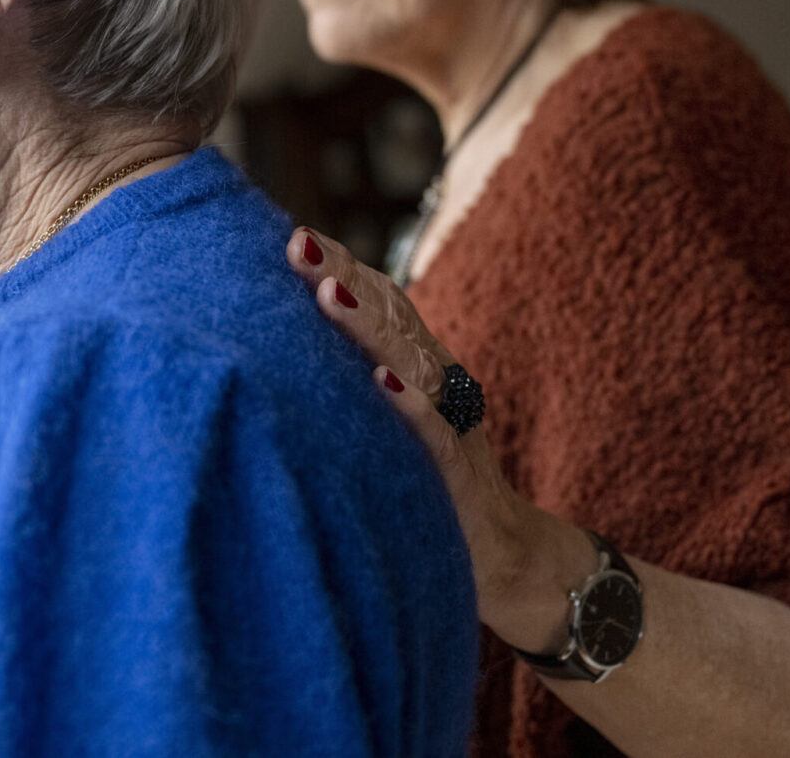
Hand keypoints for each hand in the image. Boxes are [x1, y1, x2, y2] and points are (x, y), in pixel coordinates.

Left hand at [285, 227, 596, 648]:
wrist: (504, 555)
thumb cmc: (430, 479)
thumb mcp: (391, 421)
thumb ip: (358, 380)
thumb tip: (285, 346)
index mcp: (420, 365)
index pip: (381, 302)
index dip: (343, 266)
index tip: (293, 235)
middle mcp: (440, 381)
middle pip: (392, 317)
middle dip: (345, 276)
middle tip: (298, 246)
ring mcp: (453, 423)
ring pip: (412, 362)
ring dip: (371, 327)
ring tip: (328, 294)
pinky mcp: (460, 474)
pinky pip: (438, 433)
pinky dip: (414, 406)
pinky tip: (383, 384)